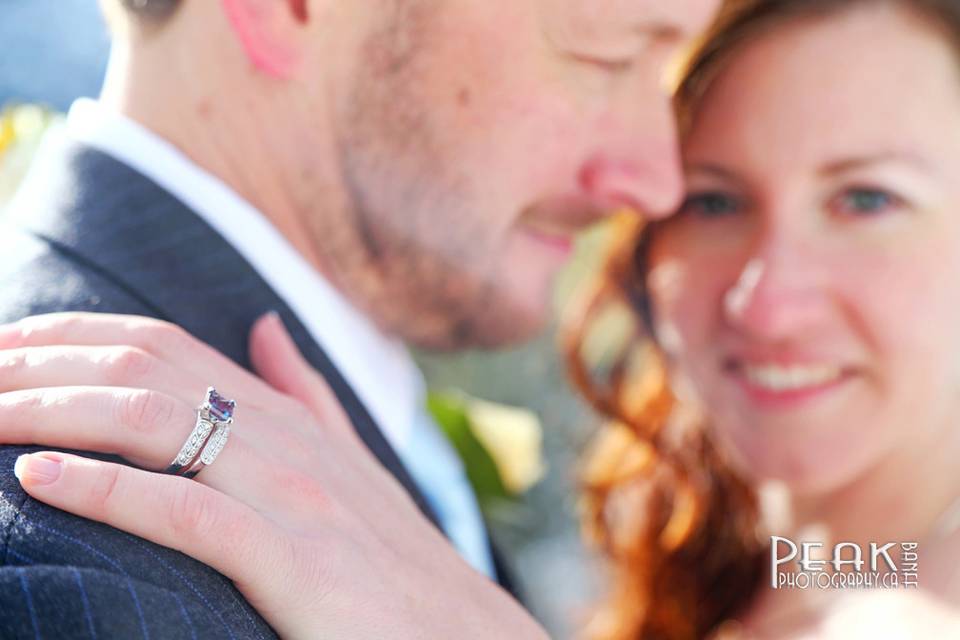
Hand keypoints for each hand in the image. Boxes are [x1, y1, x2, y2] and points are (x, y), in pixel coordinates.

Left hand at [0, 312, 545, 638]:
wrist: (466, 635)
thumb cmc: (395, 560)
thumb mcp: (351, 463)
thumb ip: (306, 394)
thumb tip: (264, 324)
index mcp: (291, 418)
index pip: (163, 345)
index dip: (74, 335)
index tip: (5, 344)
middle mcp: (288, 441)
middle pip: (144, 372)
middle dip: (41, 364)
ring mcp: (294, 497)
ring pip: (155, 426)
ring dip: (52, 414)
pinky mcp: (295, 562)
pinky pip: (188, 514)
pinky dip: (107, 492)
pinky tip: (38, 480)